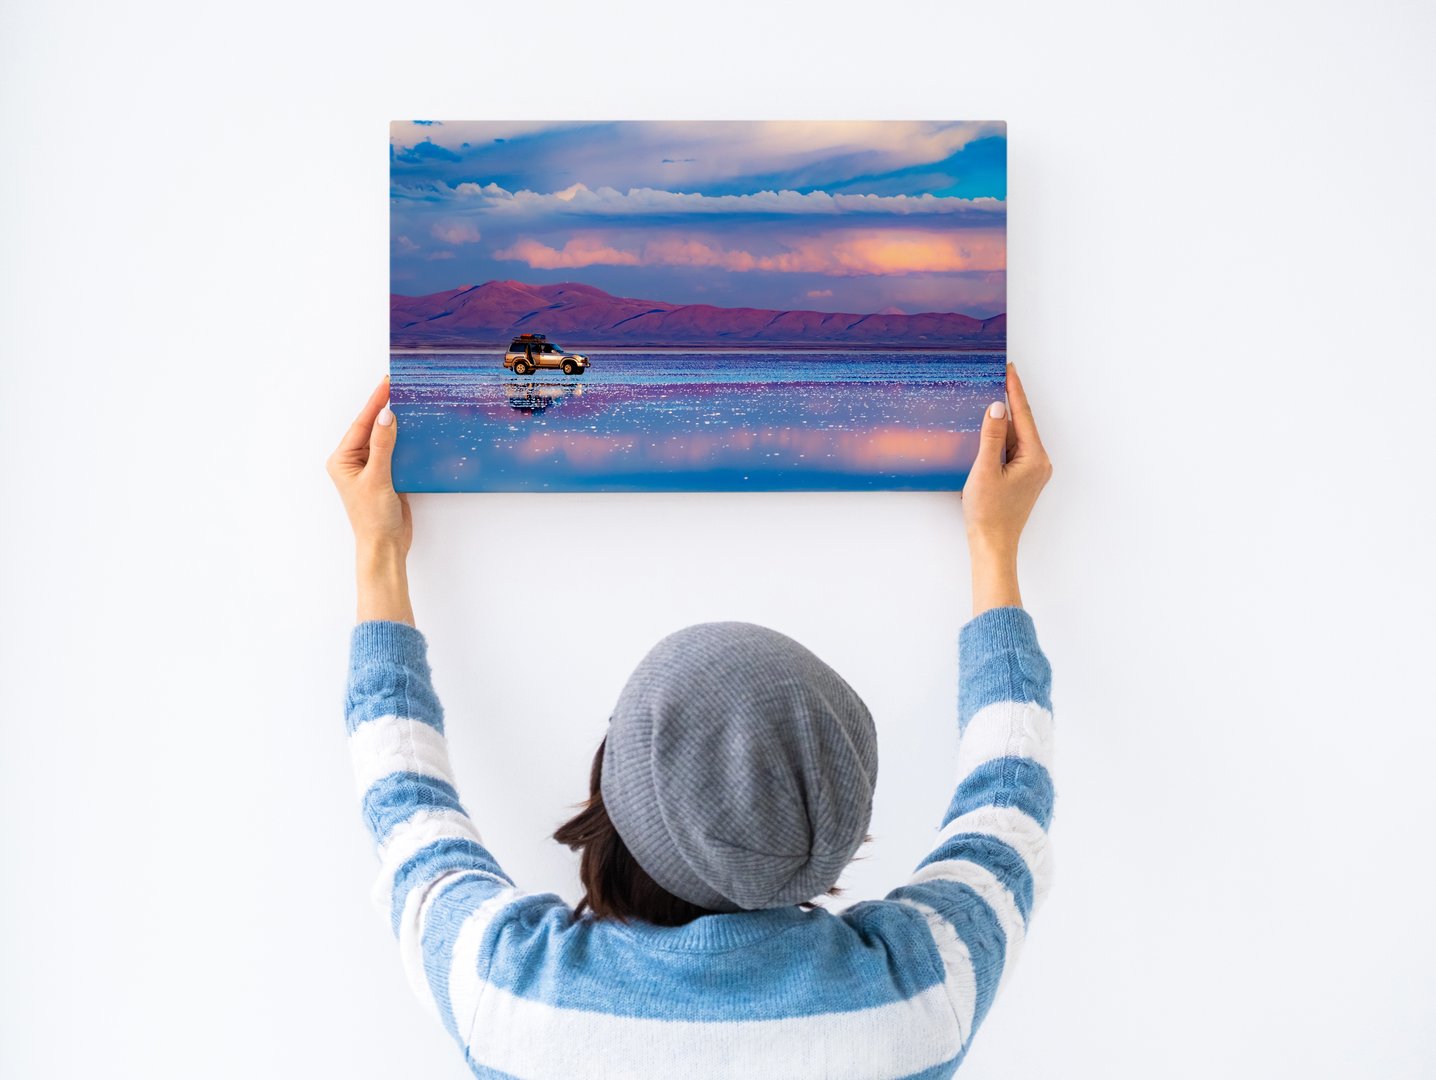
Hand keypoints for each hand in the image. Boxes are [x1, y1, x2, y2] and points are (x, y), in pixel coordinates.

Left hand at [326, 377, 414, 624]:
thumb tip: (387, 415)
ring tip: (411, 401)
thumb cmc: (373, 518)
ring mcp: (371, 468)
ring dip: (398, 424)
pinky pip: (396, 451)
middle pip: (372, 428)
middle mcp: (354, 461)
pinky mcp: (387, 476)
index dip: (375, 403)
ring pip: (385, 438)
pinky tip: (417, 429)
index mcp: (343, 460)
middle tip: (401, 386)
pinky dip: (406, 440)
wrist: (385, 546)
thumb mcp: (378, 478)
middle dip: (386, 408)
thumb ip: (382, 445)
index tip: (387, 383)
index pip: (361, 424)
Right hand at [959, 363, 1052, 614]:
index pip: (1024, 416)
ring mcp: (1031, 472)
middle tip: (996, 375)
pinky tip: (987, 430)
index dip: (1014, 390)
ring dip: (1002, 421)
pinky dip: (999, 438)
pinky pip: (1011, 450)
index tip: (1008, 368)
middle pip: (1022, 424)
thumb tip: (998, 408)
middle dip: (1009, 401)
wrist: (992, 546)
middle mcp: (1038, 462)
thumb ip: (991, 437)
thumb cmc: (988, 514)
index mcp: (1035, 458)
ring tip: (988, 397)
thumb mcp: (985, 470)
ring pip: (1015, 438)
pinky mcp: (1021, 479)